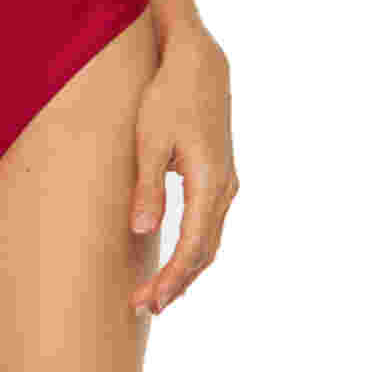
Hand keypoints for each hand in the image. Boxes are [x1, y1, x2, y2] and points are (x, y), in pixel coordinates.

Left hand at [128, 21, 238, 315]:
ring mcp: (227, 183)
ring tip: (158, 294)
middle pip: (205, 252)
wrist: (199, 64)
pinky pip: (211, 225)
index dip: (172, 279)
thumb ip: (148, 186)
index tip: (149, 301)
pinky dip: (195, 249)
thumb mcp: (150, 139)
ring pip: (211, 241)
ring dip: (187, 269)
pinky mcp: (221, 176)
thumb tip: (143, 232)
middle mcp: (226, 188)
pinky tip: (176, 259)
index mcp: (210, 182)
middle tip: (145, 306)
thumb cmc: (168, 97)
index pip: (193, 247)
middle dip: (177, 283)